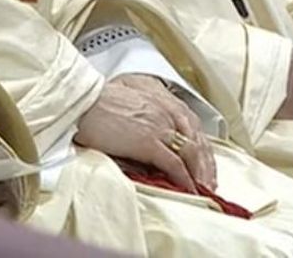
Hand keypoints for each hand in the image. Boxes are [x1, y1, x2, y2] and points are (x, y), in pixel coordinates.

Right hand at [74, 75, 215, 191]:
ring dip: (199, 174)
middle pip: (196, 142)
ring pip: (191, 154)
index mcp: (161, 105)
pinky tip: (188, 189)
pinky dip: (184, 178)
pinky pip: (174, 164)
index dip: (201, 149)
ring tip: (203, 190)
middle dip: (206, 165)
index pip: (192, 128)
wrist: (82, 104)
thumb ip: (144, 122)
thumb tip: (148, 145)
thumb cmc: (97, 107)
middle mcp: (165, 114)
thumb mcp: (128, 109)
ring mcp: (158, 127)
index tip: (205, 164)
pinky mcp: (148, 142)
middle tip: (210, 183)